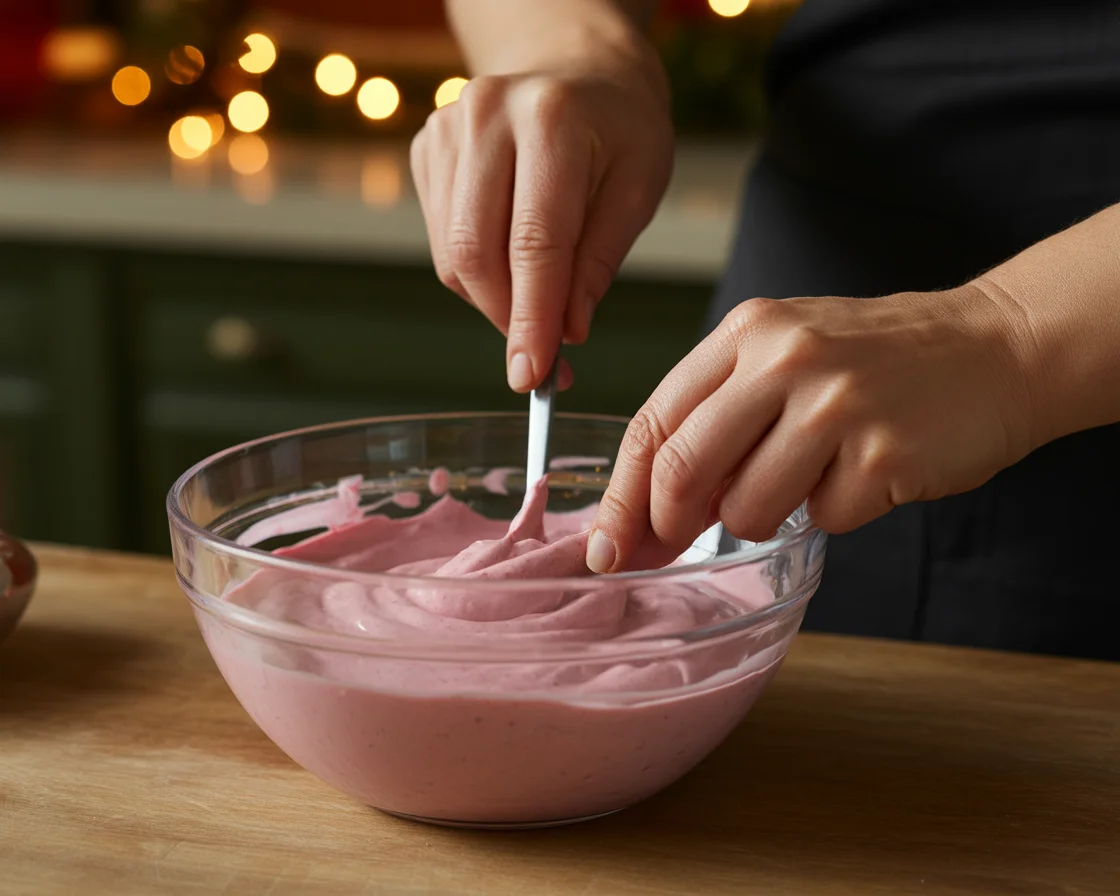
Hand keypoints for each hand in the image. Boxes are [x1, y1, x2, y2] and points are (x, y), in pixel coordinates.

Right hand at [410, 52, 672, 390]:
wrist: (577, 67)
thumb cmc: (619, 129)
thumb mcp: (639, 187)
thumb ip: (598, 261)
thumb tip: (563, 332)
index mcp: (551, 119)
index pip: (534, 242)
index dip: (531, 318)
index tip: (532, 375)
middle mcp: (486, 115)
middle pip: (476, 253)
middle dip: (507, 319)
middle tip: (542, 360)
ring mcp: (446, 129)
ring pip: (453, 256)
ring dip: (493, 300)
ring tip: (539, 301)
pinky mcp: (427, 149)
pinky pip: (442, 241)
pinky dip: (478, 272)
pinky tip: (513, 260)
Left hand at [586, 286, 1040, 572]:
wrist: (996, 347)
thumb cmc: (875, 363)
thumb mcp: (784, 358)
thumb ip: (716, 419)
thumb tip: (647, 515)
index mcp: (748, 332)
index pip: (653, 422)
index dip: (619, 495)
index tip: (603, 546)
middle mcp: (785, 360)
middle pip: (680, 470)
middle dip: (666, 525)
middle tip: (673, 546)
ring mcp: (835, 406)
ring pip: (745, 510)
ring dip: (764, 516)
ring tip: (810, 475)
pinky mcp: (882, 456)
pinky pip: (822, 521)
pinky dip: (834, 513)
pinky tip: (865, 473)